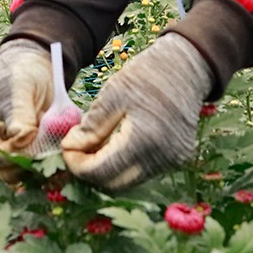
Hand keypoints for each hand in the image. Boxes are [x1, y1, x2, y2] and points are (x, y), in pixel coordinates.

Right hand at [0, 39, 54, 180]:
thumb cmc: (19, 73)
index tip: (27, 143)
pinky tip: (67, 155)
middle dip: (30, 168)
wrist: (37, 67)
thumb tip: (22, 139)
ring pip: (29, 174)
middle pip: (8, 172)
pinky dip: (58, 164)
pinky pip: (46, 167)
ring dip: (46, 169)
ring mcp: (21, 150)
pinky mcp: (40, 151)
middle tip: (50, 156)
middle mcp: (1, 145)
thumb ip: (19, 113)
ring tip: (62, 158)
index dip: (6, 157)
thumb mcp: (19, 88)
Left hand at [61, 34, 211, 191]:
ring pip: (128, 181)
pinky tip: (115, 143)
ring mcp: (173, 161)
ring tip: (94, 143)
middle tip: (76, 148)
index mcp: (144, 140)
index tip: (66, 147)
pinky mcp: (178, 159)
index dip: (77, 165)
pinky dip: (124, 163)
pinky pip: (142, 171)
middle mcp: (162, 158)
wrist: (186, 67)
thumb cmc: (146, 75)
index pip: (100, 172)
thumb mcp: (112, 94)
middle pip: (114, 184)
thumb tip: (70, 147)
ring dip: (106, 168)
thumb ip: (91, 126)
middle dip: (89, 171)